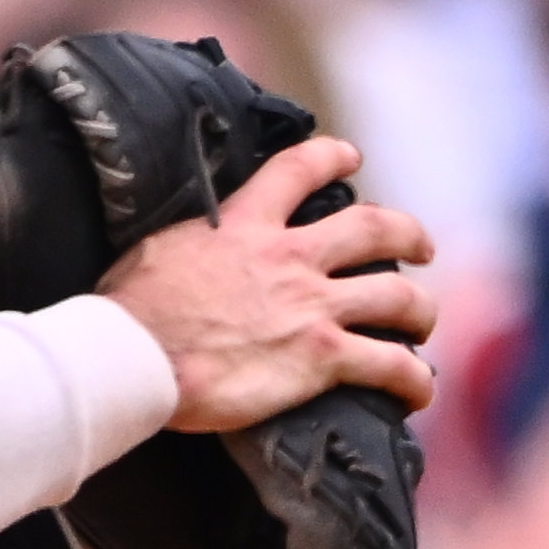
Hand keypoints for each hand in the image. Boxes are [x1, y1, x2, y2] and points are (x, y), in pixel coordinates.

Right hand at [105, 135, 441, 447]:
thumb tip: (187, 248)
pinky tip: (418, 390)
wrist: (132, 359)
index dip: (332, 157)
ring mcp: (312, 307)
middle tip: (419, 247)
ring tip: (422, 325)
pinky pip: (389, 365)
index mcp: (244, 225)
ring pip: (398, 297)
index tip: (350, 157)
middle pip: (375, 229)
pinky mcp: (321, 358)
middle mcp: (291, 258)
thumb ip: (191, 244)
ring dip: (421, 311)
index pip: (300, 170)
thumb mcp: (156, 251)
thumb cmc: (127, 313)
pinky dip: (413, 379)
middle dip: (407, 235)